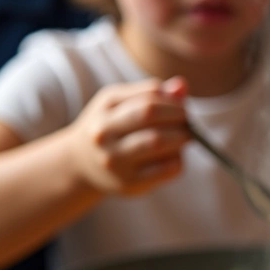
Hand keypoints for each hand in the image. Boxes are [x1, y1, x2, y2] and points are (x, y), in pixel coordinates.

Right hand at [66, 76, 190, 196]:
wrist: (80, 164)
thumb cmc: (111, 127)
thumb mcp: (122, 104)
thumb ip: (151, 93)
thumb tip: (182, 86)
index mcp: (105, 107)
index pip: (148, 98)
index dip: (173, 103)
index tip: (183, 108)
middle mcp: (104, 132)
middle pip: (150, 116)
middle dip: (178, 118)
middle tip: (189, 123)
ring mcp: (115, 160)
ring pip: (157, 142)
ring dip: (180, 138)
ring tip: (186, 138)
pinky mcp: (128, 183)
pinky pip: (164, 170)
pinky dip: (178, 161)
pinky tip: (176, 157)